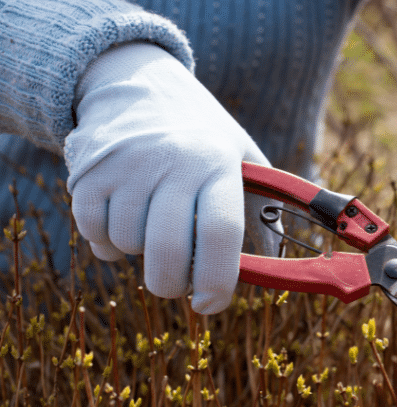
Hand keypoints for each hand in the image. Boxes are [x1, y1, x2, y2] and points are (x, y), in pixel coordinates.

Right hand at [65, 42, 281, 313]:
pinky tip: (123, 223)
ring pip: (127, 244)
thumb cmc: (202, 136)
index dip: (217, 281)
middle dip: (171, 283)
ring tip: (152, 229)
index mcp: (217, 164)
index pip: (220, 232)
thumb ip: (264, 208)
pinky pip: (93, 233)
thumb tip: (277, 262)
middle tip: (178, 283)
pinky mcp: (89, 171)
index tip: (210, 304)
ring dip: (138, 254)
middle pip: (167, 251)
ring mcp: (127, 166)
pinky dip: (106, 243)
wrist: (138, 83)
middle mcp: (172, 163)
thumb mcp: (243, 158)